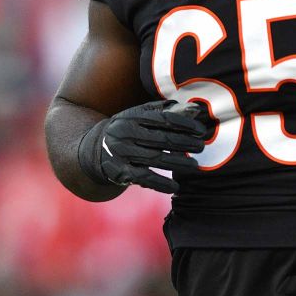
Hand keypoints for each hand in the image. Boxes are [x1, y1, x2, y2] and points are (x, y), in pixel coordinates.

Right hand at [80, 100, 209, 193]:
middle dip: (185, 143)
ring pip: (156, 159)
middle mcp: (125, 133)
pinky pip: (144, 178)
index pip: (164, 119)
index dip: (185, 124)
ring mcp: (122, 153)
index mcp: (132, 116)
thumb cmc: (127, 130)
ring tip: (195, 165)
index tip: (200, 130)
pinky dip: (161, 184)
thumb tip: (194, 109)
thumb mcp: (140, 116)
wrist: (94, 150)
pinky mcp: (120, 171)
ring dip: (178, 163)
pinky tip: (175, 187)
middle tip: (201, 147)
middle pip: (162, 139)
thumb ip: (166, 111)